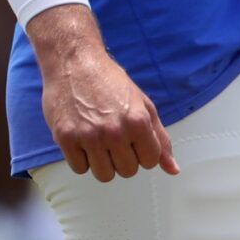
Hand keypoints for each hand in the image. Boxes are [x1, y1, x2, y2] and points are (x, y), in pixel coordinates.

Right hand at [28, 5, 178, 181]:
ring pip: (104, 175)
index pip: (150, 161)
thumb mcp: (143, 106)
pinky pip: (80, 169)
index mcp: (138, 121)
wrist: (75, 63)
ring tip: (100, 141)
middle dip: (124, 159)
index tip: (134, 140)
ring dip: (103, 162)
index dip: (143, 153)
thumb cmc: (111, 84)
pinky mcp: (65, 138)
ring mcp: (88, 136)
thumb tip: (174, 170)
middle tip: (115, 139)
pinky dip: (82, 159)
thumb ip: (160, 138)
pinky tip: (83, 140)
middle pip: (127, 171)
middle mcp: (115, 131)